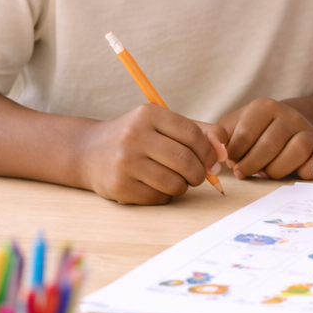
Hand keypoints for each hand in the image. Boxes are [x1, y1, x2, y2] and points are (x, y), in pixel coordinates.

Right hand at [78, 103, 226, 205]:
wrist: (89, 151)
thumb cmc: (137, 137)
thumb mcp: (163, 124)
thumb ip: (199, 132)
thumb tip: (223, 153)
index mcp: (149, 114)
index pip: (193, 135)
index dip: (209, 152)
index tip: (212, 162)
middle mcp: (134, 135)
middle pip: (186, 161)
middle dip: (199, 174)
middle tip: (197, 176)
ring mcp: (125, 162)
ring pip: (174, 183)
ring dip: (182, 186)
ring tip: (175, 180)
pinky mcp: (118, 186)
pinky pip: (158, 198)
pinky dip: (164, 196)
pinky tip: (155, 186)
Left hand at [217, 98, 312, 179]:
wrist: (289, 127)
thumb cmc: (256, 132)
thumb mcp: (234, 126)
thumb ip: (219, 136)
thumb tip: (217, 152)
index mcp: (265, 106)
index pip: (244, 135)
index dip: (234, 155)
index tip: (232, 161)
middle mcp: (290, 114)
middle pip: (268, 146)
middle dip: (251, 165)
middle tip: (244, 172)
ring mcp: (308, 130)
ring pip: (294, 154)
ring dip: (274, 171)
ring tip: (265, 172)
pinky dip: (304, 172)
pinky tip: (291, 175)